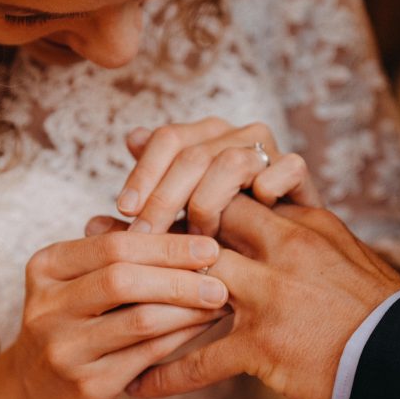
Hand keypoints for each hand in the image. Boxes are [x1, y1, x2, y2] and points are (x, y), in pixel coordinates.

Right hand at [0, 231, 230, 398]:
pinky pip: (148, 355)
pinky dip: (182, 337)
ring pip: (140, 320)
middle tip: (220, 276)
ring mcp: (65, 349)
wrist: (32, 393)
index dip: (165, 244)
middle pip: (123, 279)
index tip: (208, 245)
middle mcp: (47, 307)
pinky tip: (203, 326)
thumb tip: (189, 228)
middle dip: (179, 276)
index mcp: (46, 268)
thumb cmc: (71, 324)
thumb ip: (118, 255)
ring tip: (219, 299)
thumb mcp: (77, 282)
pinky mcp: (87, 385)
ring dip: (188, 308)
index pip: (112, 245)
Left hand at [116, 118, 322, 236]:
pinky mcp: (301, 171)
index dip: (143, 173)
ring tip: (197, 239)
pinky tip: (253, 216)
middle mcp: (235, 136)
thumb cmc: (224, 246)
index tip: (122, 211)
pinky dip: (267, 190)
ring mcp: (270, 151)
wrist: (285, 262)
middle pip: (193, 153)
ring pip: (230, 161)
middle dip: (164, 197)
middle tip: (145, 235)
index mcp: (203, 138)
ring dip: (207, 203)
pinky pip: (286, 168)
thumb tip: (98, 202)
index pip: (167, 139)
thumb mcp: (178, 230)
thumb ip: (146, 214)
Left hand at [122, 197, 399, 398]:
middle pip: (198, 223)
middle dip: (149, 226)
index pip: (227, 187)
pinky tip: (138, 387)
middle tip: (103, 229)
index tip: (143, 183)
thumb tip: (264, 190)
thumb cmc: (372, 301)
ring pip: (188, 282)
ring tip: (106, 297)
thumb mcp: (336, 243)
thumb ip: (297, 214)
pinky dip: (165, 376)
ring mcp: (270, 298)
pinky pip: (201, 361)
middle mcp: (280, 250)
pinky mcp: (265, 347)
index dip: (181, 183)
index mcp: (297, 222)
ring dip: (142, 290)